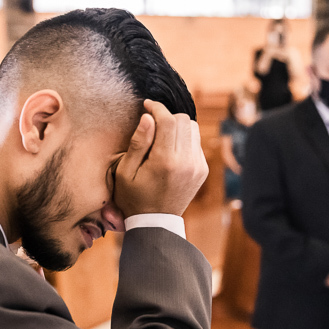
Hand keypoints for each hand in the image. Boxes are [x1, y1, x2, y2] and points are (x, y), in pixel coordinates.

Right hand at [113, 99, 208, 217]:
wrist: (156, 222)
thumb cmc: (134, 198)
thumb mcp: (126, 172)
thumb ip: (138, 143)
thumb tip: (148, 117)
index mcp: (165, 161)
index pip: (168, 121)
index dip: (157, 108)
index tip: (147, 105)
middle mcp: (186, 162)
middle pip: (183, 120)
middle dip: (167, 117)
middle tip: (152, 124)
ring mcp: (198, 166)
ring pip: (193, 128)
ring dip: (177, 126)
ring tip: (162, 136)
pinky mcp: (202, 170)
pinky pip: (196, 142)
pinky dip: (184, 139)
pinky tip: (171, 150)